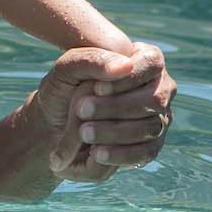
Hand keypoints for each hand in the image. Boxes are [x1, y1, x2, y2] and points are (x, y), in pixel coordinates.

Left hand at [30, 44, 173, 181]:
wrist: (53, 129)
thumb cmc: (63, 91)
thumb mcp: (66, 69)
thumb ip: (92, 58)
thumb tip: (125, 65)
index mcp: (142, 59)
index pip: (152, 61)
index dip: (127, 77)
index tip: (97, 88)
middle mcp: (157, 88)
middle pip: (155, 99)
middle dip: (116, 107)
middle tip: (82, 111)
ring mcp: (158, 118)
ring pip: (151, 127)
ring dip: (114, 131)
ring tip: (83, 132)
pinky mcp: (151, 147)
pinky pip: (146, 153)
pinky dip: (120, 153)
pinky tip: (96, 152)